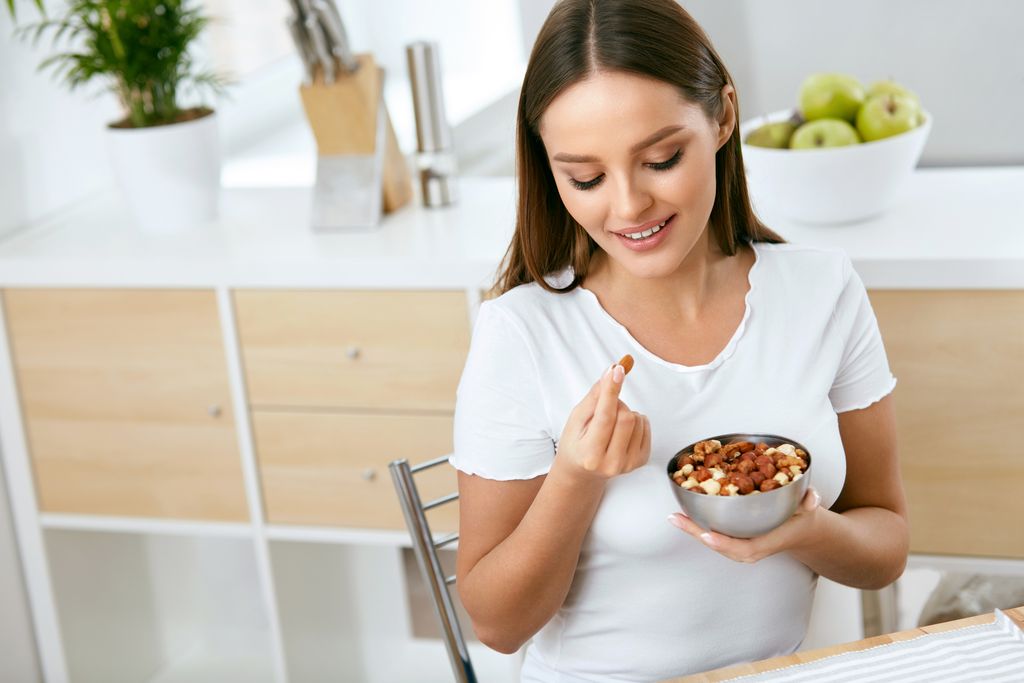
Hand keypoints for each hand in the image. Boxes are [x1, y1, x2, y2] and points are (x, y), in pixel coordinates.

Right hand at [556, 362, 650, 480]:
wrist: (583, 471)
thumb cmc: (577, 442)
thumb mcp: (577, 418)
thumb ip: (595, 396)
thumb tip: (611, 372)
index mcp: (590, 454)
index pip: (605, 417)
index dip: (611, 391)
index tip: (617, 369)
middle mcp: (611, 463)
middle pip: (626, 417)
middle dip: (616, 403)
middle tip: (605, 409)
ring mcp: (628, 465)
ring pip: (637, 420)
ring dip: (626, 412)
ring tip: (611, 422)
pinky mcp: (641, 461)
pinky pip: (646, 426)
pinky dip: (636, 420)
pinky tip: (622, 429)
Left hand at [667, 487, 822, 562]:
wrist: (801, 529)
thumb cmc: (801, 517)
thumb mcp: (808, 509)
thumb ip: (810, 502)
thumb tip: (810, 498)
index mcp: (767, 542)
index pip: (744, 549)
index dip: (725, 544)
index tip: (708, 536)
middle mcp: (751, 547)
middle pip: (720, 546)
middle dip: (697, 534)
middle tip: (677, 519)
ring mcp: (741, 545)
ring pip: (713, 541)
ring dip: (693, 530)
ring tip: (674, 517)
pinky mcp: (734, 538)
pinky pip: (713, 534)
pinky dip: (697, 526)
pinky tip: (682, 514)